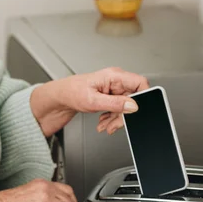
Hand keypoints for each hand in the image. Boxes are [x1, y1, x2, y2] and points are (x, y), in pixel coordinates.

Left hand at [30, 67, 148, 135]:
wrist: (59, 98)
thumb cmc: (70, 93)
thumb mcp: (93, 101)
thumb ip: (115, 104)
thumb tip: (133, 105)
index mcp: (114, 76)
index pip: (140, 83)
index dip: (143, 97)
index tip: (137, 111)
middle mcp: (115, 80)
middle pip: (134, 99)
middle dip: (124, 114)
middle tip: (115, 124)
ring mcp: (113, 89)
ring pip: (126, 107)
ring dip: (117, 119)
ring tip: (106, 125)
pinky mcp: (110, 97)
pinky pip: (119, 109)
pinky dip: (112, 118)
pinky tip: (104, 122)